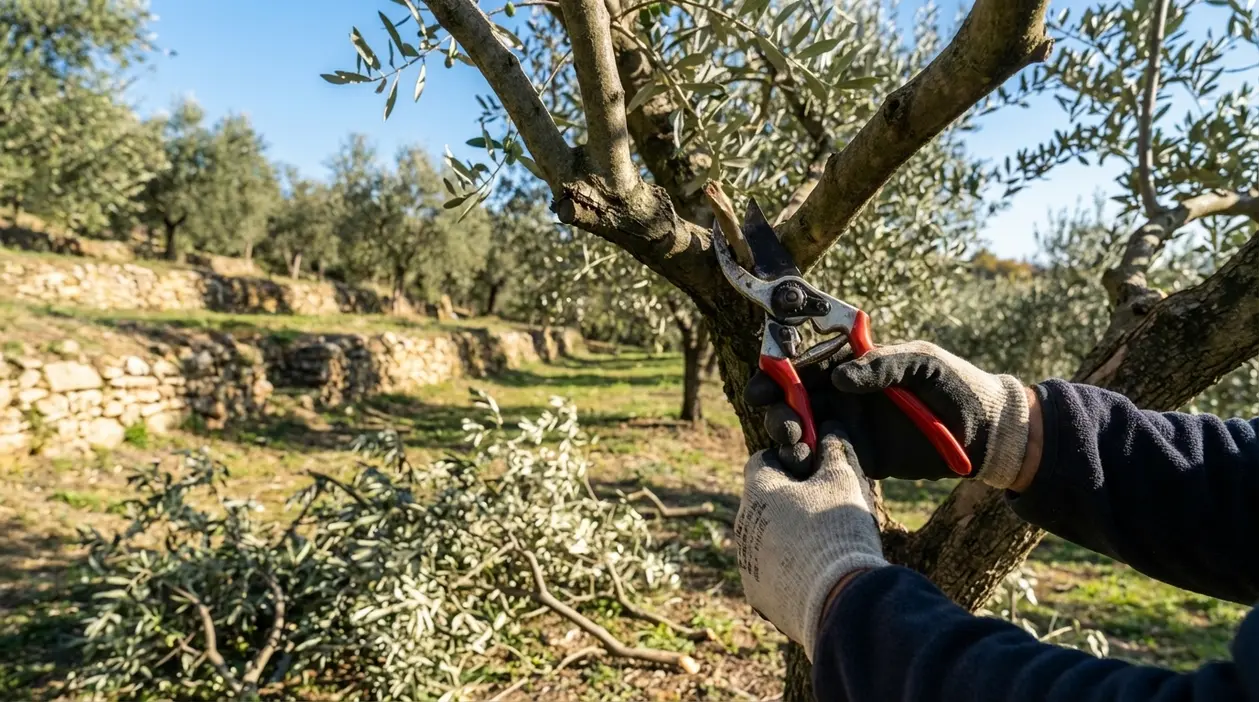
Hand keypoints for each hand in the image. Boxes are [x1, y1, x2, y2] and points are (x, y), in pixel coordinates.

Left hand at [734, 427, 887, 659]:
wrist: (837, 598)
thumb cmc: (837, 529)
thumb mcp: (842, 480)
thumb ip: (834, 449)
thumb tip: (831, 428)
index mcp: (757, 490)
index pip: (761, 461)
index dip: (787, 462)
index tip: (811, 471)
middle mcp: (742, 524)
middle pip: (763, 503)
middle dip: (788, 503)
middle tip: (824, 510)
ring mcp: (746, 562)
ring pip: (765, 540)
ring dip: (787, 539)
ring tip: (824, 547)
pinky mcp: (756, 594)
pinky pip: (769, 575)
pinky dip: (788, 572)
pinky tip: (816, 576)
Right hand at [746, 341, 1030, 487]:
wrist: (987, 433)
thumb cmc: (957, 386)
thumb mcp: (923, 364)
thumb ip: (883, 365)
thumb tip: (839, 378)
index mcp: (855, 366)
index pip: (806, 366)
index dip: (778, 376)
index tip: (761, 389)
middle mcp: (846, 395)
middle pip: (795, 401)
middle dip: (779, 412)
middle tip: (784, 426)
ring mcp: (851, 426)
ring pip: (804, 431)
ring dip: (790, 438)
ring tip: (796, 449)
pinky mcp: (860, 457)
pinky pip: (825, 459)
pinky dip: (810, 463)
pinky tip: (806, 468)